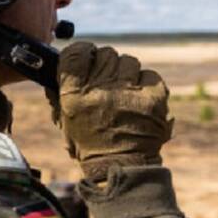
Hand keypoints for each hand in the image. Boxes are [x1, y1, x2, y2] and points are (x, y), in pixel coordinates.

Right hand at [49, 42, 172, 180]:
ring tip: (124, 90)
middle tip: (106, 79)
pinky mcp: (153, 98)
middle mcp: (100, 90)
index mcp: (75, 95)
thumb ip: (63, 90)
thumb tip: (65, 63)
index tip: (85, 56)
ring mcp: (129, 93)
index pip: (77, 53)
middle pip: (106, 53)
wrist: (120, 166)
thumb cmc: (89, 142)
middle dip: (105, 63)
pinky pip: (149, 74)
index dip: (82, 51)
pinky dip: (145, 83)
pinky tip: (138, 98)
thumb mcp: (66, 117)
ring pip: (129, 61)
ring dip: (126, 73)